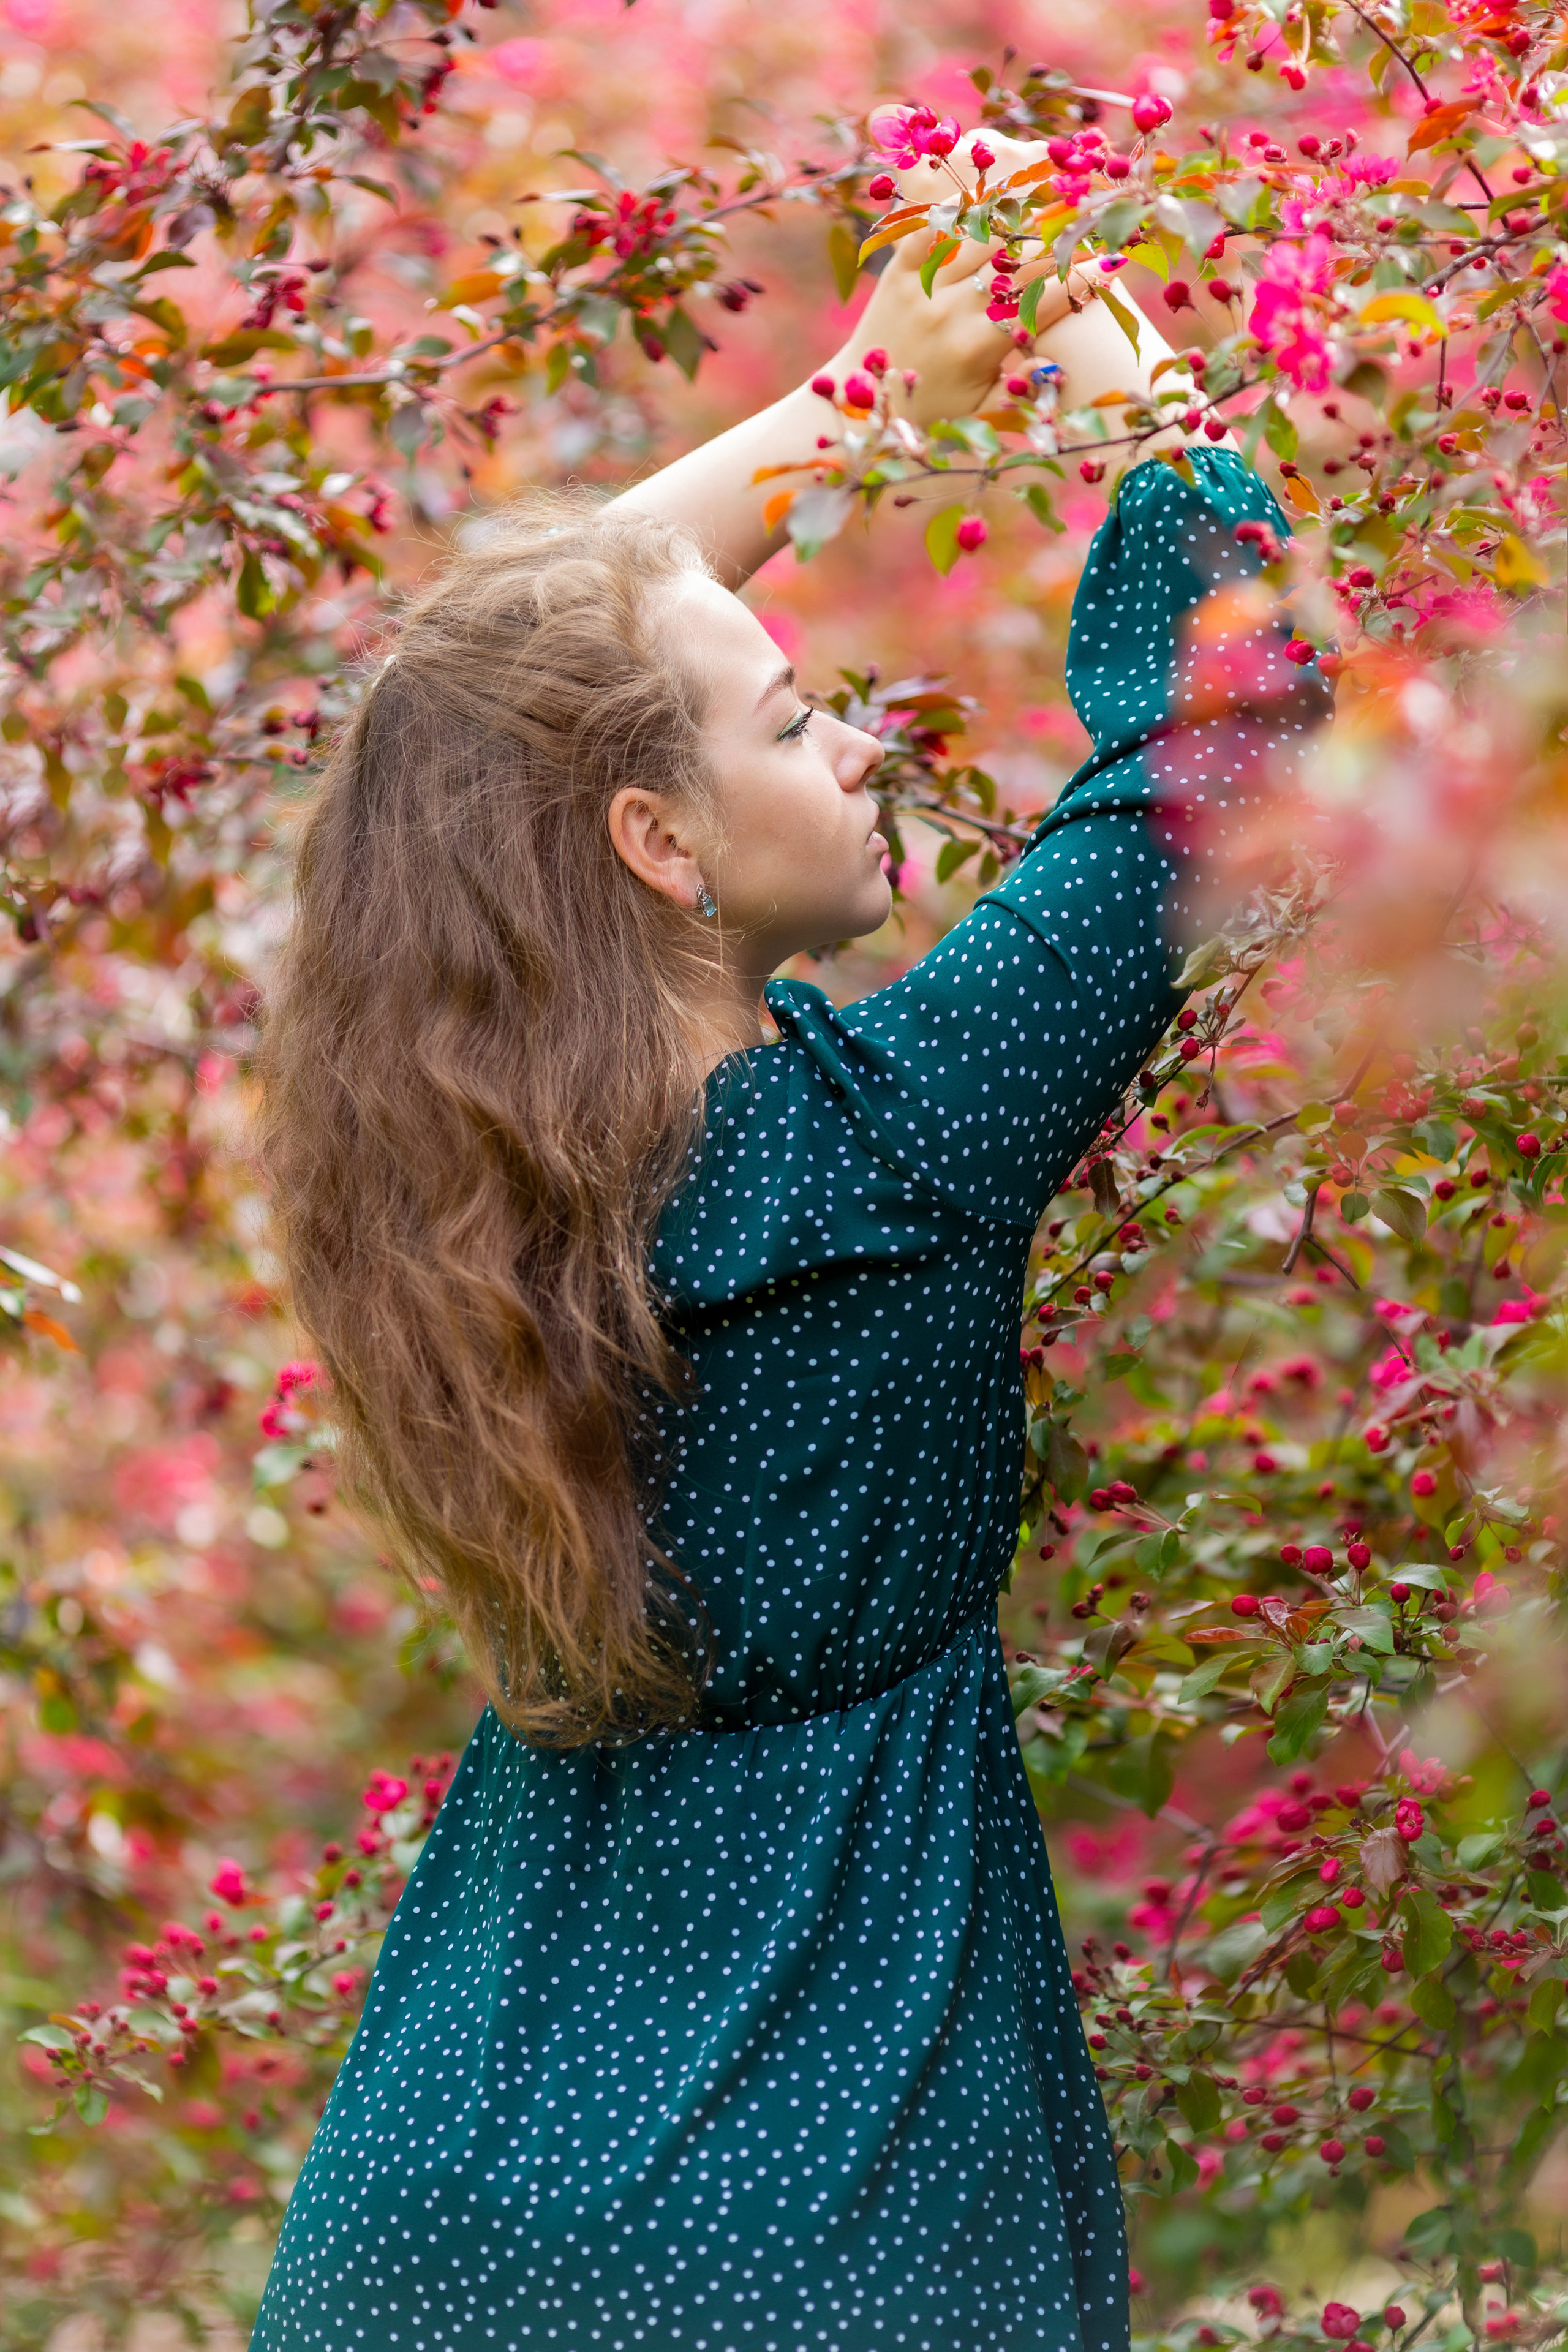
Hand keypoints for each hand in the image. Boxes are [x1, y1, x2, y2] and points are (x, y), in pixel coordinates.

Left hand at [824, 124, 1091, 429]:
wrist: (862, 404)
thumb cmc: (934, 414)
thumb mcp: (981, 415)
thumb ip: (1022, 392)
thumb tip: (1058, 361)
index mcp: (975, 348)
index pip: (1042, 303)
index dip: (1083, 280)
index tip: (1115, 261)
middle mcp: (949, 309)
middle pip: (1019, 259)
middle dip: (1062, 237)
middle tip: (1096, 217)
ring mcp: (922, 283)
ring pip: (982, 233)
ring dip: (1021, 210)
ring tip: (1056, 193)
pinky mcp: (898, 267)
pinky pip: (936, 224)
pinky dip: (966, 205)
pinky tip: (997, 191)